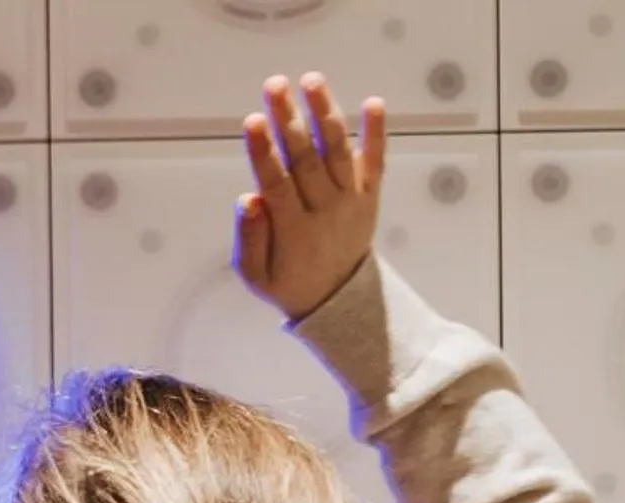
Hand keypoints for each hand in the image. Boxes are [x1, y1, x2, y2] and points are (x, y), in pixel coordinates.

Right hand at [234, 72, 386, 320]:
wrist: (341, 300)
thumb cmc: (288, 281)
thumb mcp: (257, 275)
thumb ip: (250, 239)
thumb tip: (248, 198)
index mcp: (294, 231)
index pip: (278, 185)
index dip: (264, 152)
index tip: (253, 120)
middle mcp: (326, 212)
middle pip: (307, 161)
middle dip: (290, 121)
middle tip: (275, 85)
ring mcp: (351, 201)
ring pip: (338, 153)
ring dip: (326, 115)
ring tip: (312, 80)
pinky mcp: (369, 195)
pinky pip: (376, 163)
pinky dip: (376, 134)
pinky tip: (374, 103)